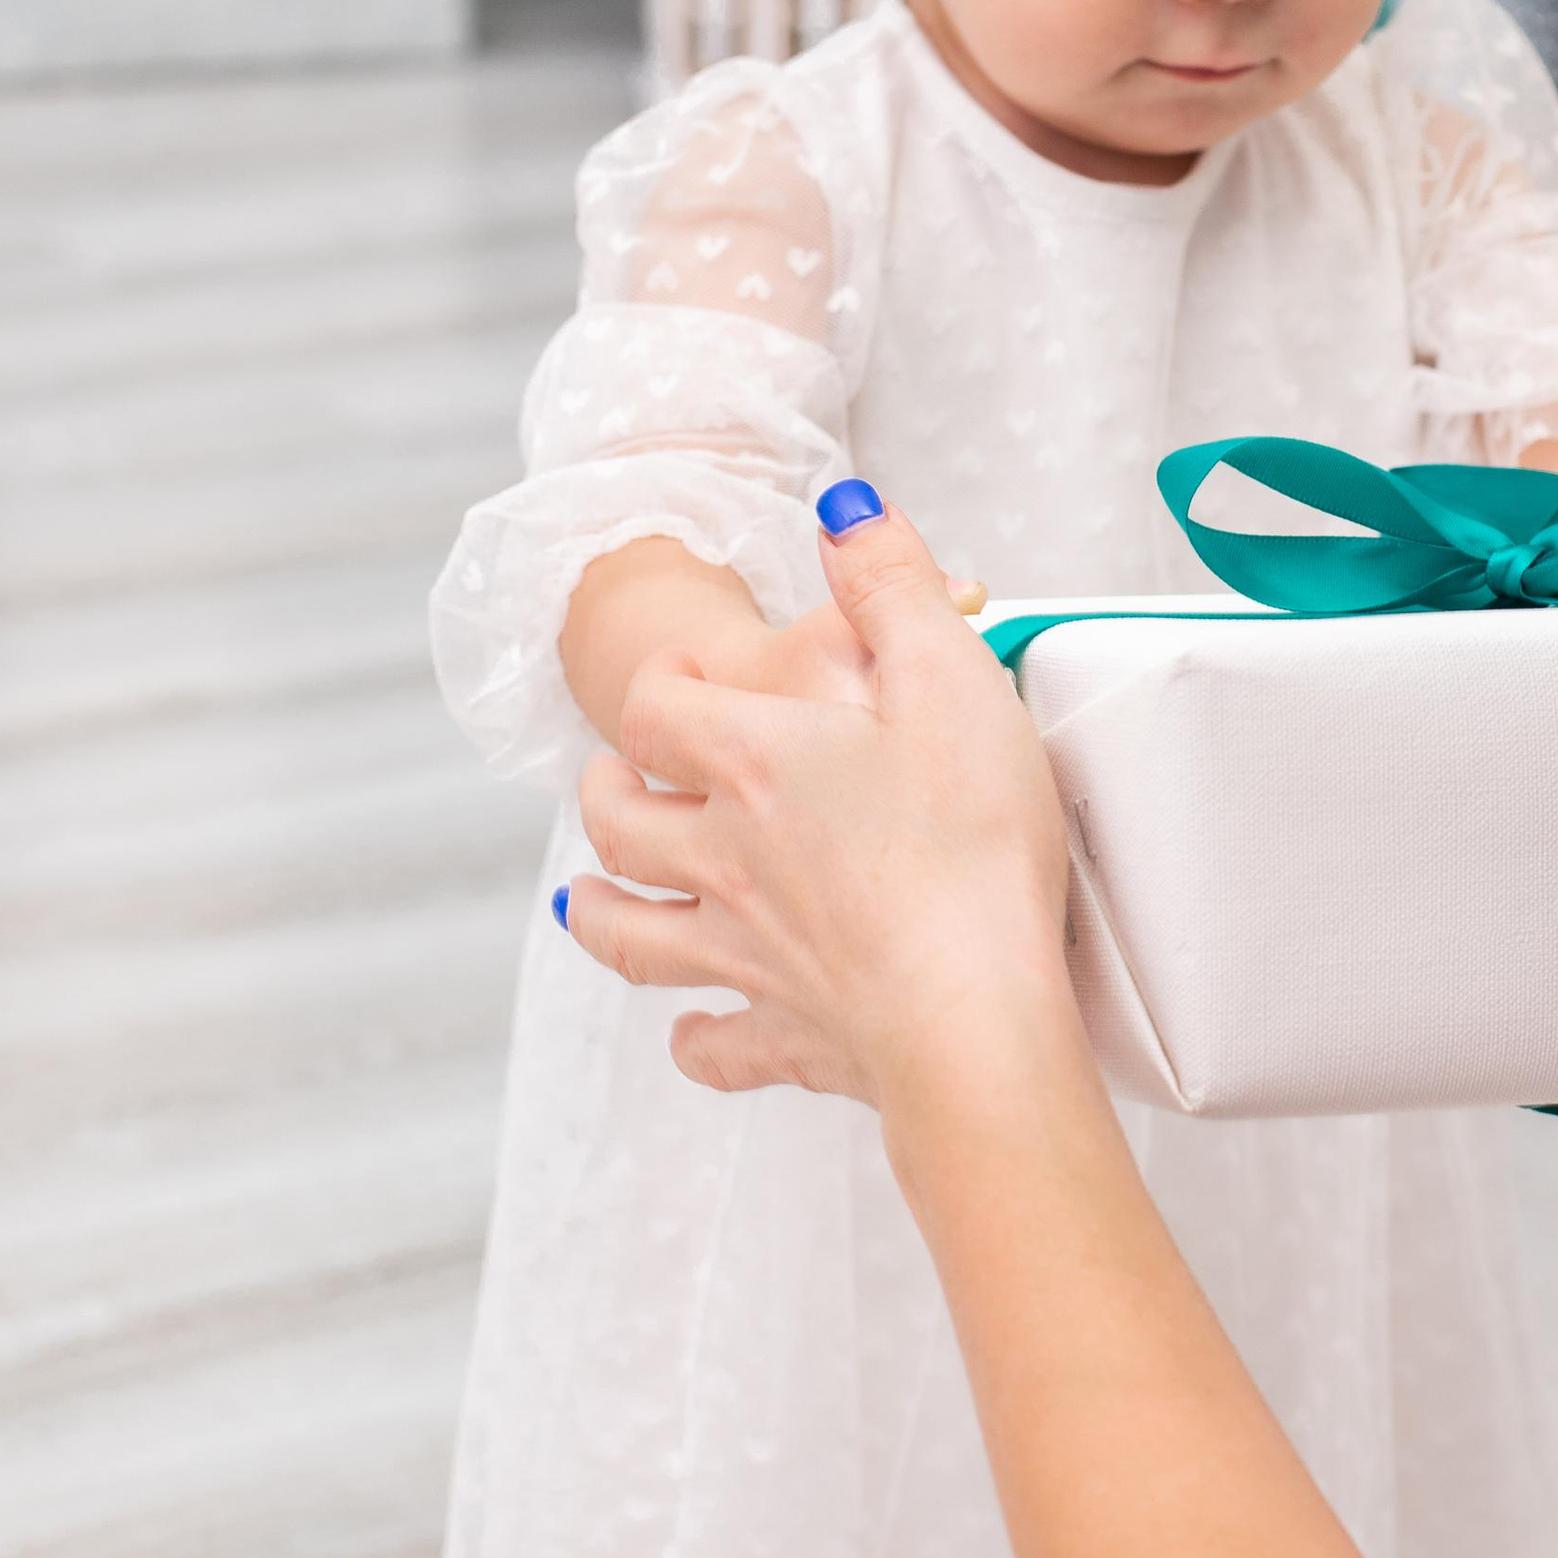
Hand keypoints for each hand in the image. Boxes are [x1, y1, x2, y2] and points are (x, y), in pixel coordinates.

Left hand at [561, 499, 1075, 1125]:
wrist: (974, 1017)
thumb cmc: (969, 845)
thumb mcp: (951, 677)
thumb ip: (893, 584)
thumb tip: (841, 512)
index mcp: (755, 763)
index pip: (658, 709)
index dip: (664, 682)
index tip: (690, 676)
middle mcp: (726, 859)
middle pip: (620, 822)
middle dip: (609, 791)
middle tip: (616, 776)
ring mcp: (746, 954)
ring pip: (633, 934)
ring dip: (599, 911)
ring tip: (583, 898)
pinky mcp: (789, 1036)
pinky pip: (719, 1045)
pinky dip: (697, 1040)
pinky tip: (691, 1036)